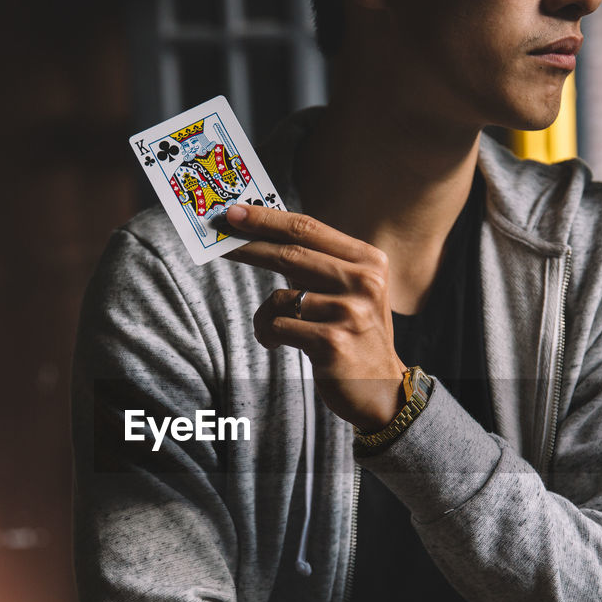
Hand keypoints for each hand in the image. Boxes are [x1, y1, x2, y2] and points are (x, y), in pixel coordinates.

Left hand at [222, 203, 405, 431]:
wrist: (381, 389)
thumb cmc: (354, 334)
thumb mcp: (349, 291)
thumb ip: (316, 264)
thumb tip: (262, 234)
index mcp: (368, 260)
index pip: (308, 228)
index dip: (267, 219)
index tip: (235, 212)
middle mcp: (363, 282)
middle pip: (290, 254)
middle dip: (248, 248)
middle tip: (219, 244)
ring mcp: (349, 312)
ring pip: (280, 298)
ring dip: (265, 316)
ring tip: (273, 330)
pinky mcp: (332, 342)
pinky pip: (278, 327)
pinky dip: (268, 335)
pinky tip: (277, 344)